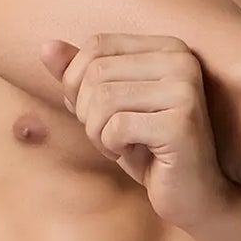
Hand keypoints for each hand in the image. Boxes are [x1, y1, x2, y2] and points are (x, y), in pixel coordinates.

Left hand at [39, 33, 240, 231]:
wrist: (195, 195)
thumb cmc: (150, 150)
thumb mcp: (108, 109)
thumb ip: (80, 76)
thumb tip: (45, 47)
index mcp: (167, 47)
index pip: (97, 45)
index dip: (77, 81)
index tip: (94, 112)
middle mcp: (181, 60)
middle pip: (96, 72)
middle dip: (87, 112)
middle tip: (109, 136)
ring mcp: (185, 88)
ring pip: (103, 99)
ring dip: (98, 132)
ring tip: (119, 145)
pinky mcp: (181, 121)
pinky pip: (117, 127)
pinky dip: (112, 146)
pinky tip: (135, 154)